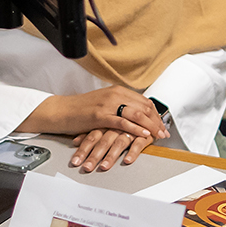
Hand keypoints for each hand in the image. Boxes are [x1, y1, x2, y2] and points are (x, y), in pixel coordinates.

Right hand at [19, 86, 168, 141]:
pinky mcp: (100, 115)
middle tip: (164, 132)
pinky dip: (136, 128)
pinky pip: (123, 122)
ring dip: (151, 126)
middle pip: (144, 107)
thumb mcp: (104, 104)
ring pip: (136, 114)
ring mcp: (107, 104)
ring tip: (158, 135)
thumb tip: (134, 115)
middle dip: (157, 121)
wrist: (61, 111)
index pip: (144, 101)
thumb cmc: (81, 110)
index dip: (155, 114)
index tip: (162, 124)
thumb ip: (119, 106)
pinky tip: (144, 134)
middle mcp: (115, 95)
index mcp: (117, 91)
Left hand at [67, 127, 151, 171]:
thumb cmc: (123, 120)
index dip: (83, 149)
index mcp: (106, 123)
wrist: (146, 111)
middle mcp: (117, 127)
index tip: (75, 161)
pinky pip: (139, 143)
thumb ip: (91, 133)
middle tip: (87, 167)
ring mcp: (130, 130)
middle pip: (103, 142)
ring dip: (111, 156)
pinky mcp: (144, 134)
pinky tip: (127, 160)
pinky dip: (133, 152)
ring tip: (104, 166)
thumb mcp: (106, 125)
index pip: (92, 136)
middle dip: (94, 156)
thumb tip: (75, 141)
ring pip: (119, 143)